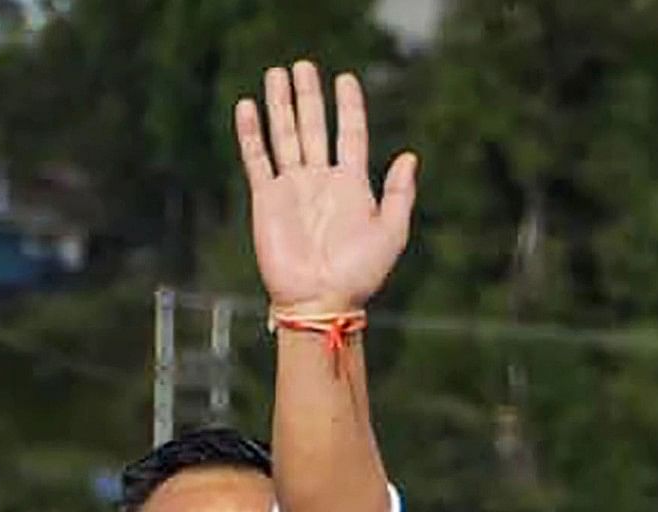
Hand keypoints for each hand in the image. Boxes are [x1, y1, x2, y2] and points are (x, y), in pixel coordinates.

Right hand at [236, 61, 417, 317]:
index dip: (349, 106)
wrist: (321, 300)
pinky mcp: (266, 200)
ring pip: (285, 135)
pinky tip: (248, 107)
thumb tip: (409, 155)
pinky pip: (257, 160)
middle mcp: (320, 180)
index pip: (350, 133)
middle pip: (314, 126)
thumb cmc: (359, 273)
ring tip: (277, 73)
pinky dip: (251, 134)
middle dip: (308, 95)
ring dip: (280, 105)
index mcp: (351, 184)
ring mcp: (292, 188)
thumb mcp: (392, 231)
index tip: (346, 78)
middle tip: (302, 66)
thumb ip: (400, 193)